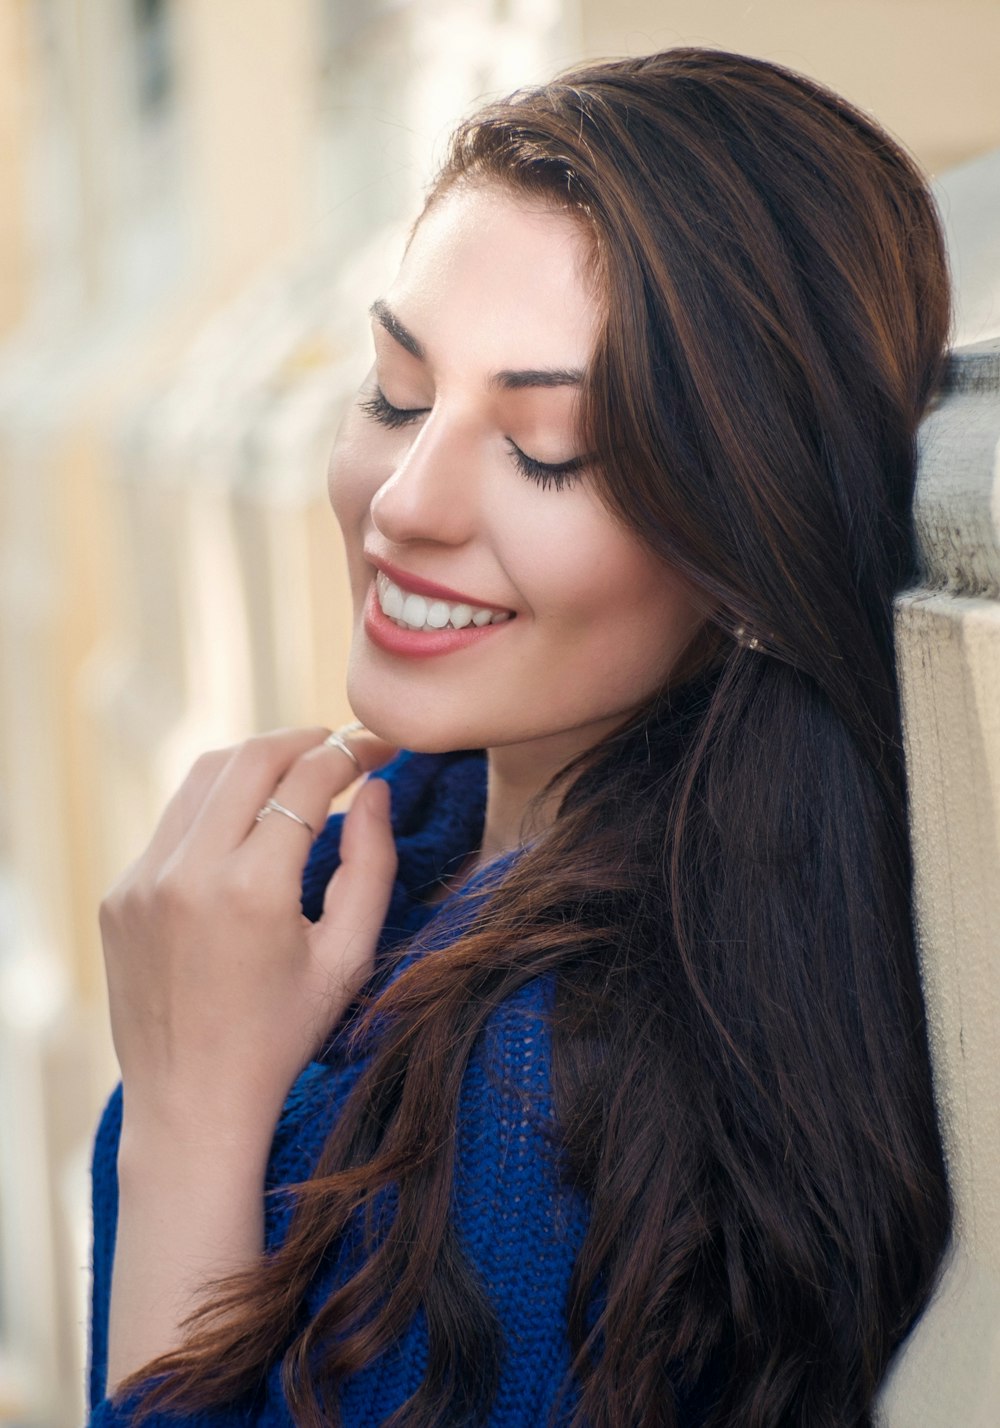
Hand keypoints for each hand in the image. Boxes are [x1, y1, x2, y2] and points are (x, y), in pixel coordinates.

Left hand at [99, 725, 397, 1145]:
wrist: (192, 1104)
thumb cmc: (284, 1036)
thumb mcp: (348, 956)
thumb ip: (373, 863)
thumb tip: (375, 789)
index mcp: (252, 890)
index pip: (305, 780)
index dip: (350, 751)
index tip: (378, 748)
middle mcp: (187, 873)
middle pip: (250, 758)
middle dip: (302, 741)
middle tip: (339, 749)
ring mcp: (142, 881)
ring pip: (203, 777)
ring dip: (255, 764)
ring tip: (296, 777)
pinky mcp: (119, 895)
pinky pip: (173, 822)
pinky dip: (216, 808)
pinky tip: (246, 830)